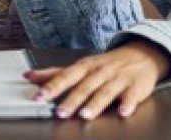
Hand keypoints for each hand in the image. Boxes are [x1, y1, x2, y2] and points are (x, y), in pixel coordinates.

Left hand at [25, 40, 170, 119]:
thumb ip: (56, 73)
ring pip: (105, 91)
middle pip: (84, 86)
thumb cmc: (107, 64)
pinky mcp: (135, 87)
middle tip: (60, 112)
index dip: (52, 86)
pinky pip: (131, 96)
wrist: (141, 55)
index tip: (40, 96)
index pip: (66, 76)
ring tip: (85, 115)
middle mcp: (100, 72)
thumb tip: (29, 76)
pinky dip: (127, 104)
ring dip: (95, 104)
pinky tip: (123, 112)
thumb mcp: (82, 66)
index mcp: (85, 67)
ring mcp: (118, 79)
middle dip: (71, 100)